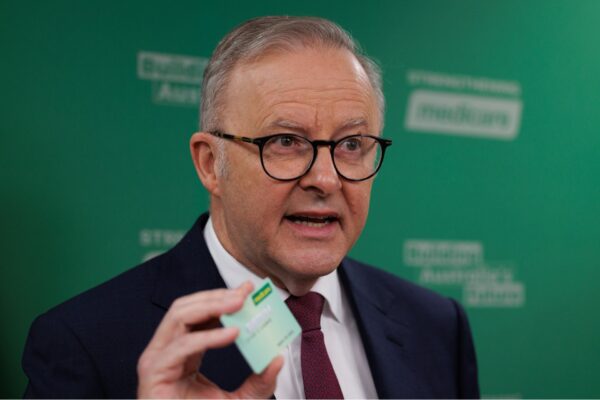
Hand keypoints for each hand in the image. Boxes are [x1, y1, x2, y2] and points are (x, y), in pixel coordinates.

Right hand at [137, 282, 283, 398]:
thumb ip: (259, 383)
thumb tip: (279, 359)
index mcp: (182, 351)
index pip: (199, 314)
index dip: (222, 297)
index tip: (248, 289)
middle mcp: (166, 350)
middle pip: (185, 307)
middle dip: (216, 296)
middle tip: (245, 293)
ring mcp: (156, 360)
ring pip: (178, 316)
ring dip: (211, 306)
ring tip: (239, 305)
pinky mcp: (153, 372)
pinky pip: (181, 345)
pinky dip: (208, 336)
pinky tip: (233, 334)